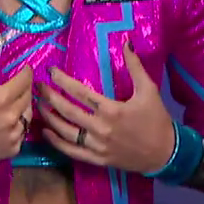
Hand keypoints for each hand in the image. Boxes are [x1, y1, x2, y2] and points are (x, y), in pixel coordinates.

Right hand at [0, 34, 32, 172]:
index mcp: (1, 99)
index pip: (24, 81)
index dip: (26, 73)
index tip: (25, 69)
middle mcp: (12, 117)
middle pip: (29, 97)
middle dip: (26, 88)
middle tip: (19, 84)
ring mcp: (14, 135)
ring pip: (28, 116)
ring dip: (24, 107)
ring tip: (15, 102)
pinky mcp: (12, 150)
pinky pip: (22, 134)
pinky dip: (18, 126)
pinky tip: (9, 123)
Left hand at [37, 41, 175, 173]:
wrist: (165, 153)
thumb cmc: (157, 119)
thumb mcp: (149, 90)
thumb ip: (135, 66)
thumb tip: (126, 43)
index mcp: (112, 110)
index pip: (80, 93)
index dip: (63, 82)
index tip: (51, 72)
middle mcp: (101, 128)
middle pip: (68, 111)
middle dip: (50, 97)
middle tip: (38, 87)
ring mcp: (97, 146)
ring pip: (66, 132)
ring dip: (50, 118)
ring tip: (39, 106)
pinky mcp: (98, 159)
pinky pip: (72, 151)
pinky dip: (57, 143)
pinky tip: (47, 132)